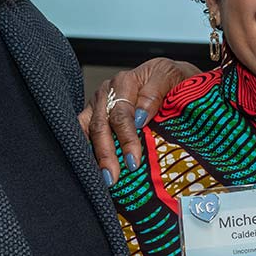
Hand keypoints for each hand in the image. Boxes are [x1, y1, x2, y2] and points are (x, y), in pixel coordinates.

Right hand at [81, 58, 197, 184]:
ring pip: (88, 130)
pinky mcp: (91, 115)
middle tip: (114, 177)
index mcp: (125, 82)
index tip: (133, 161)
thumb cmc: (173, 81)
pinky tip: (93, 170)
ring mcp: (97, 104)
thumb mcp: (170, 76)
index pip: (122, 114)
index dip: (127, 138)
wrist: (172, 79)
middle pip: (102, 125)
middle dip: (107, 153)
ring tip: (104, 179)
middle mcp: (108, 92)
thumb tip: (141, 116)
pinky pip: (82, 132)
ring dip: (95, 156)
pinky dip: (86, 151)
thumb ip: (155, 91)